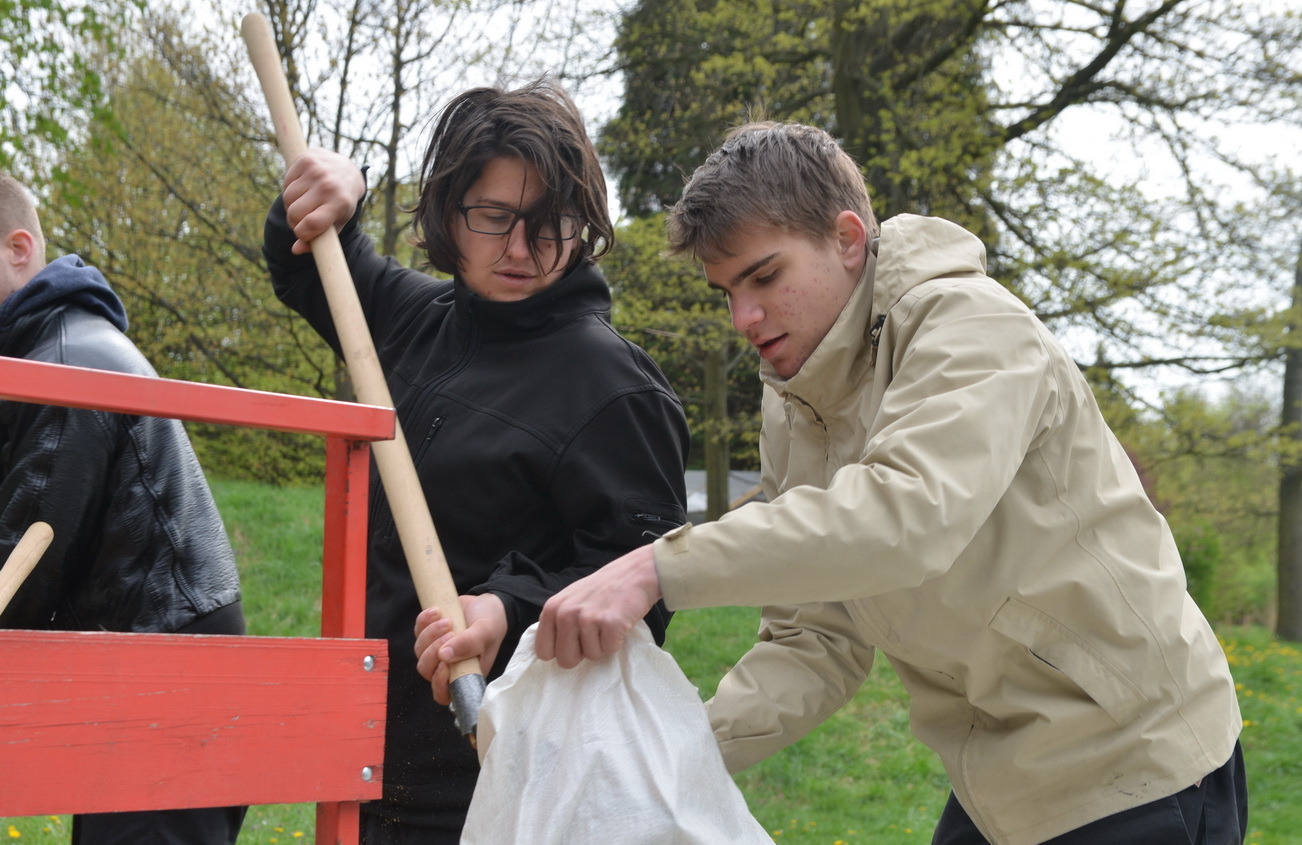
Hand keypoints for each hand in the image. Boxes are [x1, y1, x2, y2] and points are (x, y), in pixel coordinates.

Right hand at [281, 148, 365, 254]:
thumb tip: (296, 250)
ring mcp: (316, 171)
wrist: (347, 170)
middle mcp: (328, 186)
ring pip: (288, 198)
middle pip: (295, 213)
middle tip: (301, 219)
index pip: (311, 224)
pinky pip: (286, 182)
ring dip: (291, 205)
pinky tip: (302, 189)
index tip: (303, 233)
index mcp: (339, 203)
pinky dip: (290, 189)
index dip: (302, 233)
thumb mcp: (337, 222)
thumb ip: (320, 240)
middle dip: (294, 221)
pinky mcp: (305, 159)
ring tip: (303, 204)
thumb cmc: (341, 202)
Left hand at [413, 593, 506, 705]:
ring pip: (419, 651)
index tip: (445, 665)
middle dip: (433, 652)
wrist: (485, 604)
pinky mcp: (429, 634)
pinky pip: (417, 631)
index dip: (439, 684)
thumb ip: (469, 643)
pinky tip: (437, 611)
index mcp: (465, 674)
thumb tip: (444, 655)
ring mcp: (436, 651)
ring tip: (448, 620)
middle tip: (451, 633)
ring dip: (430, 634)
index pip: (444, 693)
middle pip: (427, 670)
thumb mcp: (486, 632)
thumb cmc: (491, 623)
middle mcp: (448, 666)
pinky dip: (423, 621)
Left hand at [535, 544, 661, 667]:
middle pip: (565, 660)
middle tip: (594, 634)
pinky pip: (609, 650)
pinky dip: (616, 641)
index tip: (573, 642)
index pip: (543, 652)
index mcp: (552, 609)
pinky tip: (618, 623)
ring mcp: (588, 619)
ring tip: (607, 623)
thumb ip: (557, 622)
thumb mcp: (569, 600)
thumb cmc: (601, 590)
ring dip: (602, 645)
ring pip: (591, 656)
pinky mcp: (610, 624)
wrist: (633, 573)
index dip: (560, 651)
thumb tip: (550, 652)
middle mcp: (566, 614)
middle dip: (582, 653)